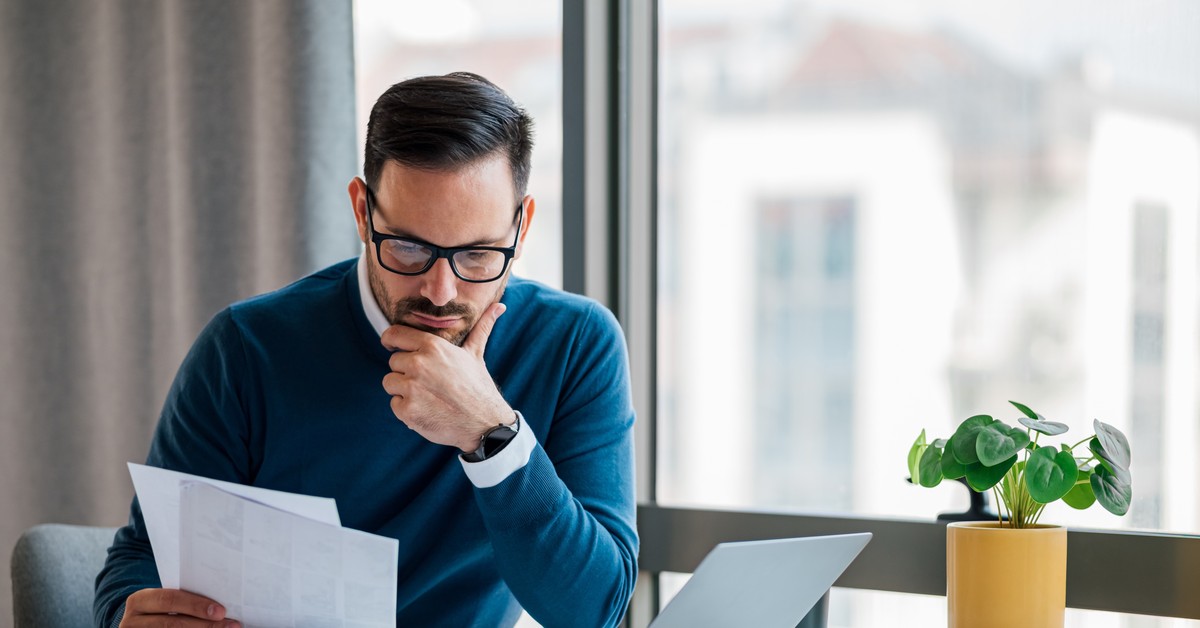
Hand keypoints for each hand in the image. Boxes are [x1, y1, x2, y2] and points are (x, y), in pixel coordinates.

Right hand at [120, 588, 238, 626]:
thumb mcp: (164, 601)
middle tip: (231, 625)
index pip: (169, 600)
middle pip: (172, 624)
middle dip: (205, 625)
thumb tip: (220, 606)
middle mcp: (132, 622)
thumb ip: (184, 599)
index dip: (196, 606)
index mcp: (139, 601)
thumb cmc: (160, 610)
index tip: (221, 611)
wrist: (139, 625)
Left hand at [381, 302, 512, 451]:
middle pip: (393, 362)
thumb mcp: (476, 353)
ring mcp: (412, 388)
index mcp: (432, 346)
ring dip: (403, 390)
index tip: (392, 346)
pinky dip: (406, 409)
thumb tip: (500, 306)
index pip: (394, 334)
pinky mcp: (407, 410)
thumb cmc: (478, 387)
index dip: (391, 340)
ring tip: (427, 395)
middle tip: (428, 381)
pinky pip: (394, 404)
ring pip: (390, 382)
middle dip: (406, 371)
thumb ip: (482, 327)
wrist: (484, 423)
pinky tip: (426, 409)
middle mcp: (419, 364)